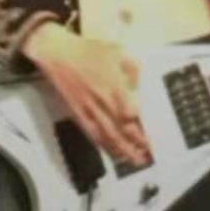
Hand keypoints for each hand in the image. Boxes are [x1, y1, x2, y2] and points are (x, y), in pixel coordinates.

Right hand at [23, 23, 150, 165]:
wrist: (57, 53)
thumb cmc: (85, 51)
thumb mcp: (116, 50)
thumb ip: (132, 67)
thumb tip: (141, 82)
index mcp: (113, 84)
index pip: (130, 112)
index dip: (141, 126)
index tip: (152, 134)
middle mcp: (102, 100)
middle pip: (121, 128)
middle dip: (136, 144)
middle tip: (148, 154)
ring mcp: (89, 108)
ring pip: (108, 135)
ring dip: (122, 150)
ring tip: (134, 160)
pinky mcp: (78, 113)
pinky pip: (92, 133)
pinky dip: (103, 145)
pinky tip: (112, 152)